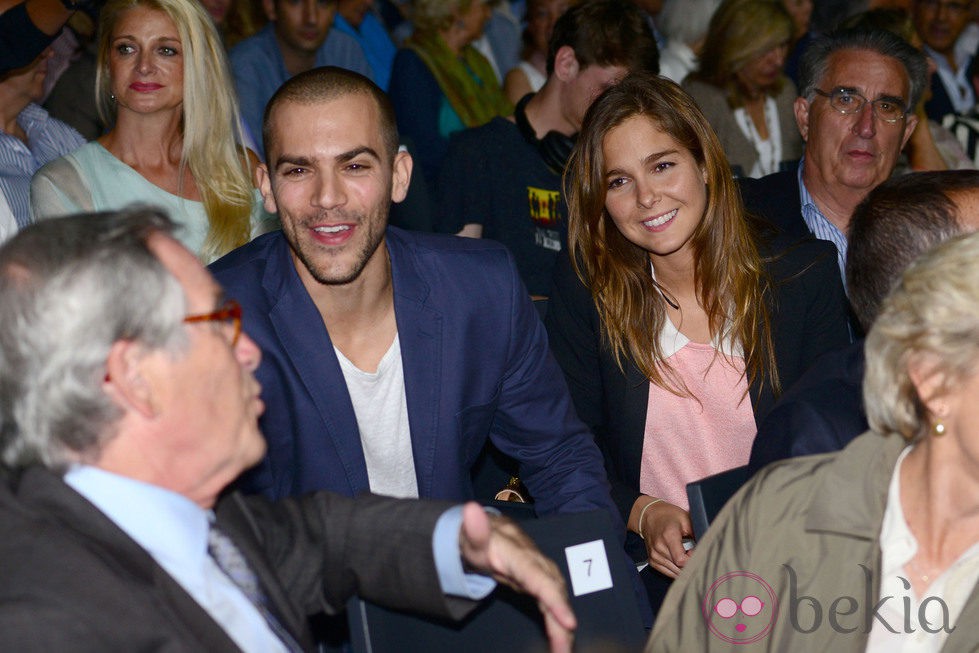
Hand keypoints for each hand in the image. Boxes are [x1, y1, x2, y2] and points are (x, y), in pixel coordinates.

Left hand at [458, 502, 575, 652]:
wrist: (486, 533)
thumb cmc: (477, 538)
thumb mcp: (471, 536)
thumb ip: (473, 528)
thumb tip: (471, 509)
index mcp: (519, 554)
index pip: (539, 578)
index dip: (555, 600)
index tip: (570, 623)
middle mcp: (536, 562)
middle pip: (554, 592)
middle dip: (563, 622)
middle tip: (564, 652)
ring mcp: (540, 571)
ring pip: (557, 598)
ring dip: (563, 626)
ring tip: (563, 651)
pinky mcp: (540, 581)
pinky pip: (552, 602)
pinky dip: (558, 622)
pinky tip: (560, 640)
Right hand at [637, 500, 692, 578]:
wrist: (649, 516)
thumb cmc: (669, 516)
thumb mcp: (686, 519)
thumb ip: (697, 533)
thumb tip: (707, 547)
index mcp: (668, 536)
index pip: (681, 560)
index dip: (692, 560)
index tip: (695, 552)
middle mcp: (659, 548)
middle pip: (678, 568)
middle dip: (689, 564)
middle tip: (692, 554)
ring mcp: (654, 556)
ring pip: (674, 573)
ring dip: (683, 568)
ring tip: (685, 556)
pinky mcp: (652, 561)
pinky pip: (667, 572)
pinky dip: (676, 570)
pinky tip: (679, 561)